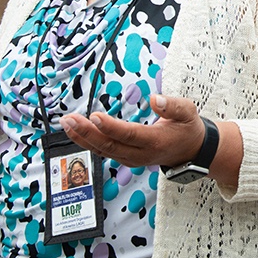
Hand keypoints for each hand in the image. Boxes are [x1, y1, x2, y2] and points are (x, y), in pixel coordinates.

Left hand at [60, 94, 204, 169]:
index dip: (110, 127)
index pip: (128, 134)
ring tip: (66, 123)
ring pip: (103, 151)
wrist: (190, 151)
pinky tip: (76, 132)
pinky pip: (103, 151)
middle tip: (69, 119)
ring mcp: (131, 159)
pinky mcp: (125, 158)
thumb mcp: (188, 112)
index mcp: (155, 141)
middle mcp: (140, 154)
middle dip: (87, 132)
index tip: (94, 116)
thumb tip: (155, 99)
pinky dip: (88, 142)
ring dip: (82, 137)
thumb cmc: (187, 129)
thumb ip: (173, 105)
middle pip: (109, 145)